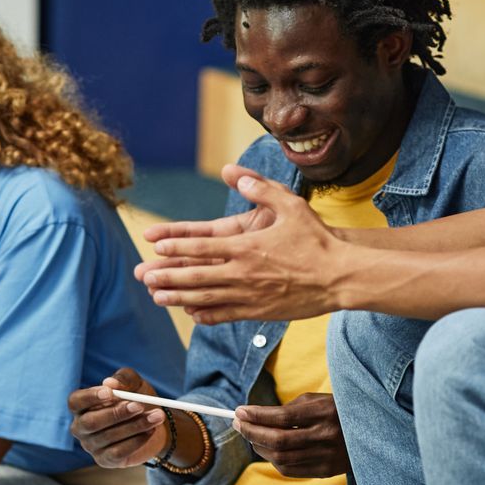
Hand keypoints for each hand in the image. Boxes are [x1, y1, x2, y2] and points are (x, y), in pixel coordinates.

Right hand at [68, 368, 169, 467]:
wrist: (155, 424)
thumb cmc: (137, 399)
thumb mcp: (134, 384)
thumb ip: (123, 379)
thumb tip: (110, 383)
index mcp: (82, 406)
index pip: (75, 401)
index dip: (90, 397)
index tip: (110, 393)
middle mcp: (81, 427)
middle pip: (91, 422)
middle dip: (116, 413)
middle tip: (139, 406)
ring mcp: (91, 445)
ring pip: (108, 437)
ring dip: (135, 425)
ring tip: (157, 415)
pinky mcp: (105, 460)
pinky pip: (118, 452)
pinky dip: (137, 440)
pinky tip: (151, 431)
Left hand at [136, 165, 344, 324]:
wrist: (342, 277)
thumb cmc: (317, 239)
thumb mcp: (291, 205)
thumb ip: (260, 188)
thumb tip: (232, 170)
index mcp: (247, 246)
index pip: (202, 246)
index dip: (176, 247)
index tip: (155, 246)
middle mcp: (244, 273)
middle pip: (196, 275)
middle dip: (167, 275)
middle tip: (143, 275)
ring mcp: (250, 295)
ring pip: (206, 298)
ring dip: (178, 297)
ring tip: (156, 296)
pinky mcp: (259, 312)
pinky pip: (225, 315)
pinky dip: (205, 315)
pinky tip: (191, 314)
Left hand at [232, 393, 345, 477]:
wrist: (371, 432)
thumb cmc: (337, 410)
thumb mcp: (317, 400)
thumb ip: (288, 409)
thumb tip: (255, 416)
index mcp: (325, 413)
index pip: (282, 417)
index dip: (257, 416)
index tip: (240, 411)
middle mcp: (327, 436)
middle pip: (279, 440)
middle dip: (252, 432)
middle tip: (238, 423)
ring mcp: (327, 457)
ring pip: (281, 458)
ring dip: (259, 447)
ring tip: (250, 435)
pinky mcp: (326, 471)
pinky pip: (290, 470)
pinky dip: (273, 460)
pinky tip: (266, 449)